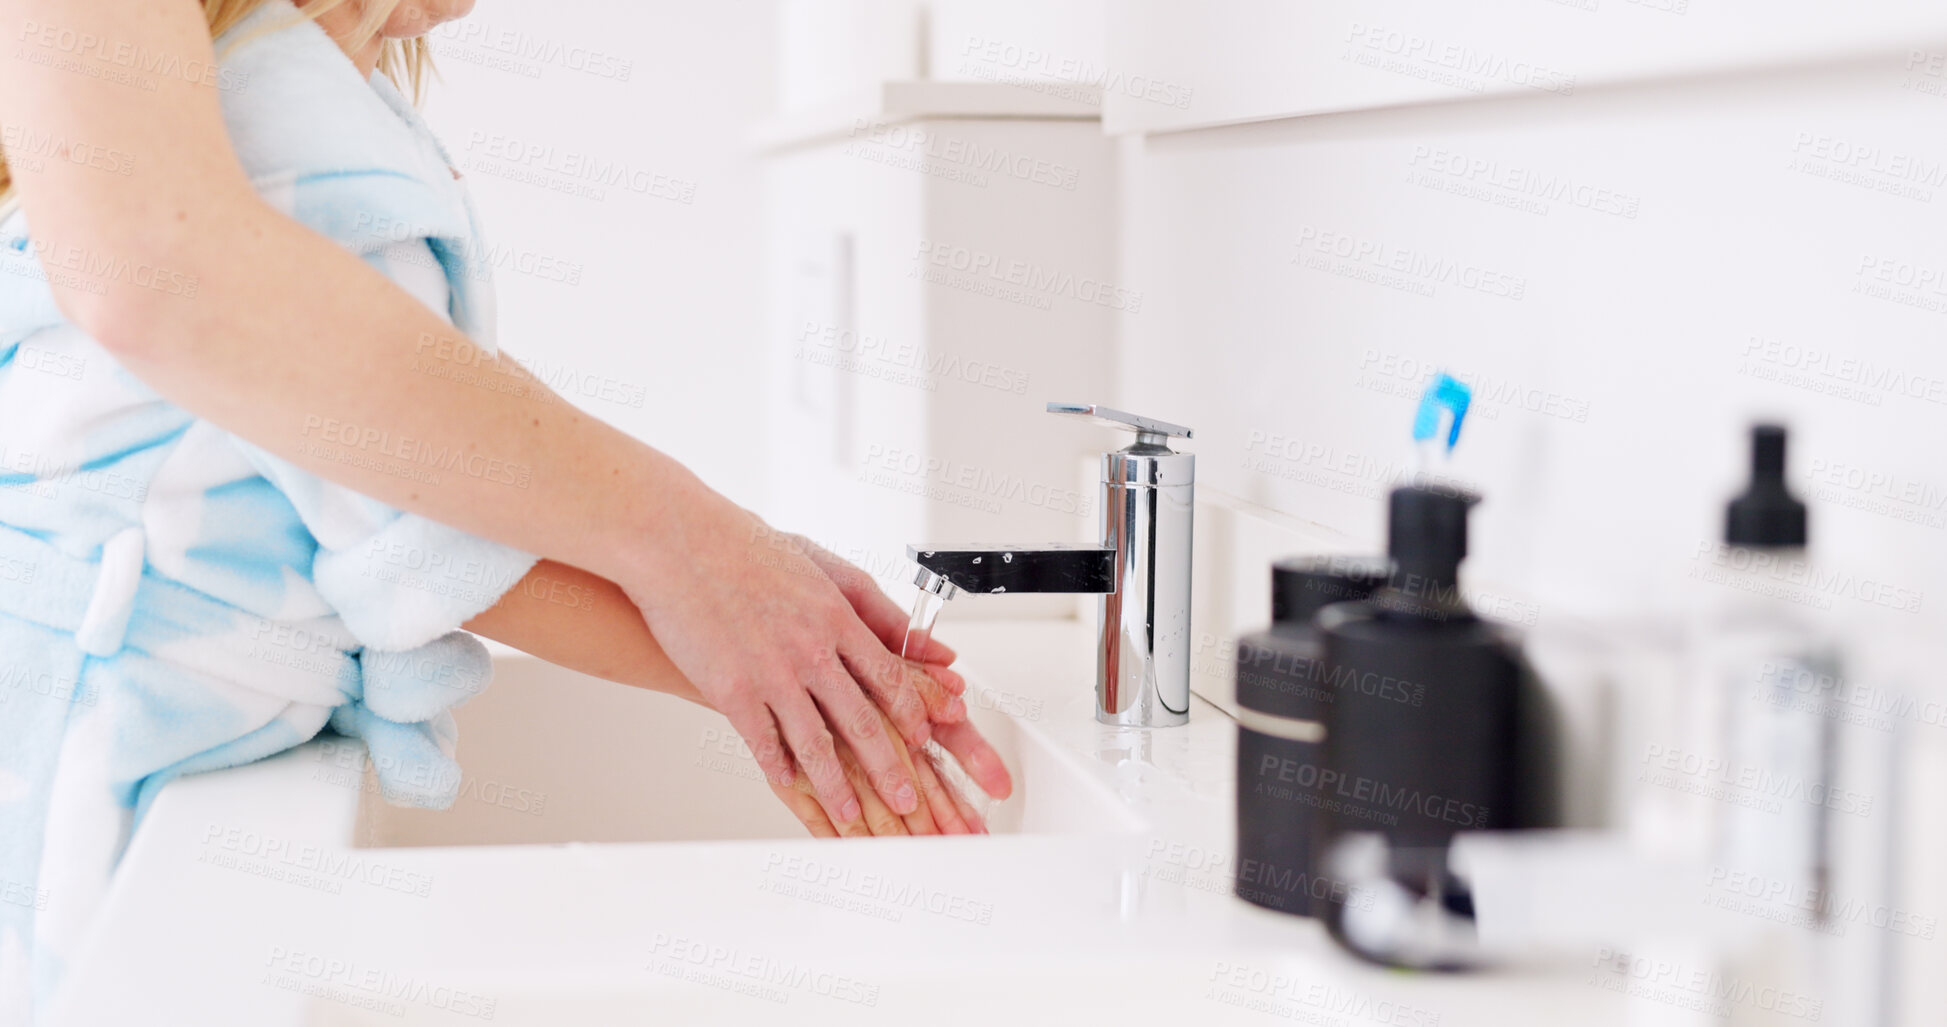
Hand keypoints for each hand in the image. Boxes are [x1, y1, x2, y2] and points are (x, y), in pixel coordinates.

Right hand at [617, 480, 1005, 832]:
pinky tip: (789, 787)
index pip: (890, 678)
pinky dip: (779, 771)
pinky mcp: (732, 690)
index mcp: (836, 617)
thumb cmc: (744, 547)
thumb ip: (874, 606)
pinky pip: (763, 743)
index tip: (925, 740)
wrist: (679, 543)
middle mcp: (811, 649)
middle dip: (890, 768)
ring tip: (851, 815)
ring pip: (815, 743)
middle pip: (863, 722)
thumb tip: (924, 638)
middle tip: (907, 800)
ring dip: (837, 785)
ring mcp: (772, 673)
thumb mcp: (821, 565)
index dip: (912, 716)